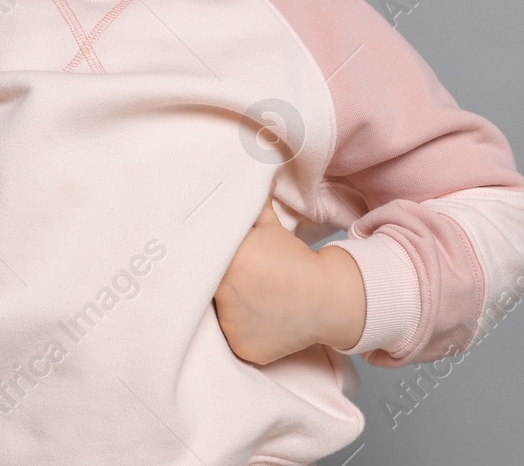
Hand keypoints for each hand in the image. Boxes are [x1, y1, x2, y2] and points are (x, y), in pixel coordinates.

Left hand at [213, 195, 360, 364]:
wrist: (326, 297)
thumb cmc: (294, 259)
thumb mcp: (269, 227)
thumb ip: (250, 205)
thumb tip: (248, 175)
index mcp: (226, 259)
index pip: (197, 261)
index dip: (201, 262)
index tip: (207, 262)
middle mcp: (223, 292)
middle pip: (204, 289)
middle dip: (212, 285)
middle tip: (230, 282)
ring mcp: (231, 324)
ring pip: (217, 317)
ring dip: (227, 309)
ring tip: (250, 301)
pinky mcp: (242, 347)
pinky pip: (233, 340)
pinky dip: (242, 332)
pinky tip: (259, 321)